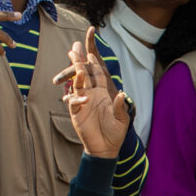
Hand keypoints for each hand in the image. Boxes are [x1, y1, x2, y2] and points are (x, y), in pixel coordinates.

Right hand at [62, 29, 133, 158]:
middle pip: (84, 75)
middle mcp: (92, 94)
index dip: (94, 61)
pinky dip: (75, 99)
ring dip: (74, 74)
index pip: (98, 73)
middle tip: (74, 47)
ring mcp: (83, 103)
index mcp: (103, 93)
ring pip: (76, 85)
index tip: (91, 48)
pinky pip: (74, 103)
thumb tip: (121, 93)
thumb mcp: (122, 119)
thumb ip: (121, 107)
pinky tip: (82, 98)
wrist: (106, 148)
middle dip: (79, 61)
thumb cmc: (115, 132)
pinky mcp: (77, 113)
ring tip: (72, 61)